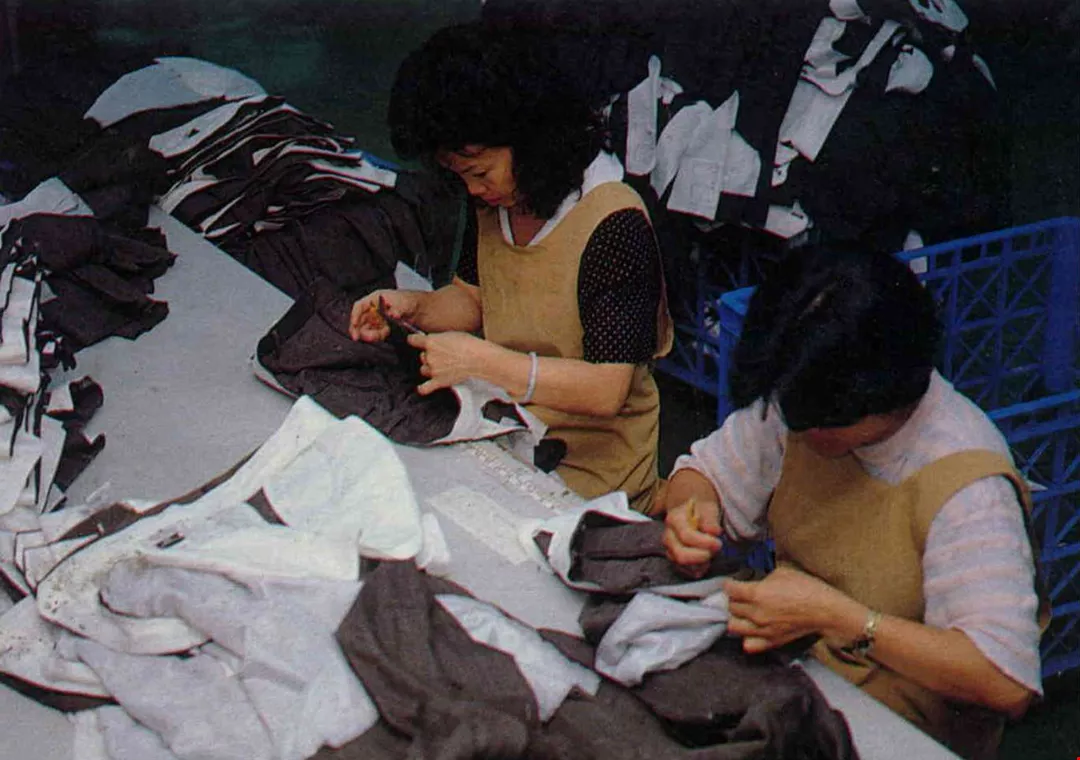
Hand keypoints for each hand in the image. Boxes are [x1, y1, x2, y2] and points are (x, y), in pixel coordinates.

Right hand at [349, 290, 417, 341]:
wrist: (420, 309)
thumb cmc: (410, 300)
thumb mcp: (405, 302)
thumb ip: (398, 309)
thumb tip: (392, 313)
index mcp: (376, 298)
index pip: (360, 306)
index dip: (355, 315)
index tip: (354, 323)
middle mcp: (374, 308)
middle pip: (360, 318)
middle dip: (357, 328)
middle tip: (356, 337)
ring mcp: (378, 318)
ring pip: (367, 327)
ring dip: (367, 334)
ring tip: (370, 338)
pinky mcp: (383, 327)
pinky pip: (376, 333)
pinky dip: (375, 336)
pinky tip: (378, 337)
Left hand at [407, 331, 492, 394]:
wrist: (478, 358)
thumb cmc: (468, 344)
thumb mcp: (450, 334)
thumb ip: (438, 338)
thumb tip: (433, 342)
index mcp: (431, 342)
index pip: (413, 340)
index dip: (415, 340)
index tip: (415, 340)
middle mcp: (429, 356)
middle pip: (422, 356)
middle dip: (430, 355)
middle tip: (443, 355)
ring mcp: (433, 370)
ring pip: (424, 369)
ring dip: (430, 368)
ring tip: (441, 367)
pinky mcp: (439, 381)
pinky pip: (425, 388)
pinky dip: (423, 388)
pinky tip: (422, 388)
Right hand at [663, 497, 722, 577]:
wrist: (689, 504)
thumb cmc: (699, 504)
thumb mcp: (707, 504)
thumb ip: (710, 518)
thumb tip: (713, 531)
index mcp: (674, 519)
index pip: (687, 537)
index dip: (705, 543)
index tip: (718, 542)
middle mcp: (668, 536)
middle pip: (681, 555)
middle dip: (702, 556)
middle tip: (716, 550)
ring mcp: (669, 548)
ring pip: (680, 565)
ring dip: (699, 564)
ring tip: (712, 555)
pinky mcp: (674, 557)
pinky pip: (682, 570)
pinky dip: (695, 570)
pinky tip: (706, 563)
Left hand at [723, 565, 863, 653]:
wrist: (825, 610)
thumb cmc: (806, 588)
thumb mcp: (782, 573)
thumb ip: (762, 579)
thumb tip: (753, 583)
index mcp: (757, 594)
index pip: (729, 589)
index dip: (730, 584)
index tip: (734, 583)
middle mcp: (756, 614)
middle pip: (730, 607)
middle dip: (733, 600)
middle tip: (742, 596)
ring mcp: (762, 630)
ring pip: (733, 626)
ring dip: (737, 618)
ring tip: (745, 613)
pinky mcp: (771, 641)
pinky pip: (748, 645)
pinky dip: (747, 637)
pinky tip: (752, 629)